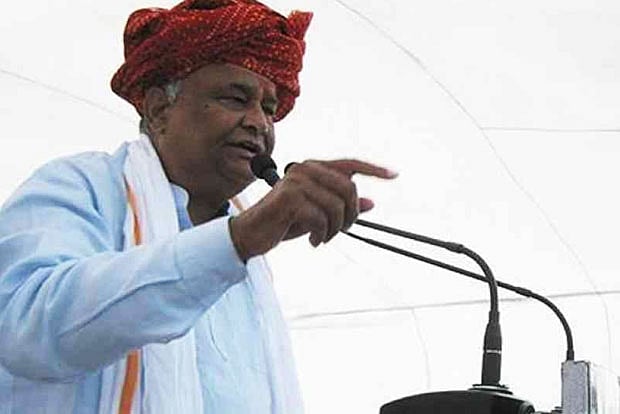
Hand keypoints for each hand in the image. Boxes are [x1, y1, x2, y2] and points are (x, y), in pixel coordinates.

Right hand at [229, 159, 397, 260]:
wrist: (252, 233)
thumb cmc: (284, 221)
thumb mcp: (319, 213)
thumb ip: (342, 205)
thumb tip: (372, 203)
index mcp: (313, 168)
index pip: (350, 164)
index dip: (374, 169)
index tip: (394, 174)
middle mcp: (306, 169)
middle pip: (349, 190)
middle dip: (351, 215)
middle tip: (340, 231)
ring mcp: (297, 181)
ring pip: (337, 207)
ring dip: (335, 229)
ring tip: (322, 237)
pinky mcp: (290, 197)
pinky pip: (322, 218)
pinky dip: (321, 234)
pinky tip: (313, 241)